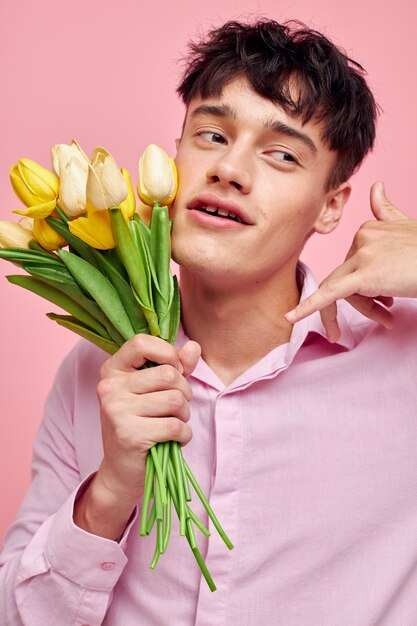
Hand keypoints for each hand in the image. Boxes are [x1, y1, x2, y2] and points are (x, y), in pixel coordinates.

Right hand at [74, 334, 200, 538]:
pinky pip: (175, 425)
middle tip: (176, 408)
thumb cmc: (141, 424)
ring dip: (184, 415)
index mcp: (112, 370)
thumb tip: (194, 346)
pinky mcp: (129, 434)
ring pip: (175, 400)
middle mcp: (110, 387)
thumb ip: (176, 367)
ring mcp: (116, 410)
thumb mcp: (156, 391)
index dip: (167, 353)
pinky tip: (173, 440)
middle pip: (168, 374)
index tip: (174, 371)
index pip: (142, 342)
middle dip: (184, 392)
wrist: (122, 471)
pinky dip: (184, 434)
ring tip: (173, 424)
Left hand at [285, 182, 416, 341]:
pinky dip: (309, 306)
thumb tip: (375, 186)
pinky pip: (330, 293)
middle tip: (387, 316)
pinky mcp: (364, 275)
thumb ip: (386, 210)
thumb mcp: (407, 227)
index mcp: (368, 229)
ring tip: (387, 320)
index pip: (353, 265)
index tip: (385, 301)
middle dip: (364, 301)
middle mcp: (361, 238)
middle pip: (346, 278)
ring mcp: (362, 255)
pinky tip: (291, 317)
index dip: (366, 287)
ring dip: (364, 309)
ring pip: (342, 290)